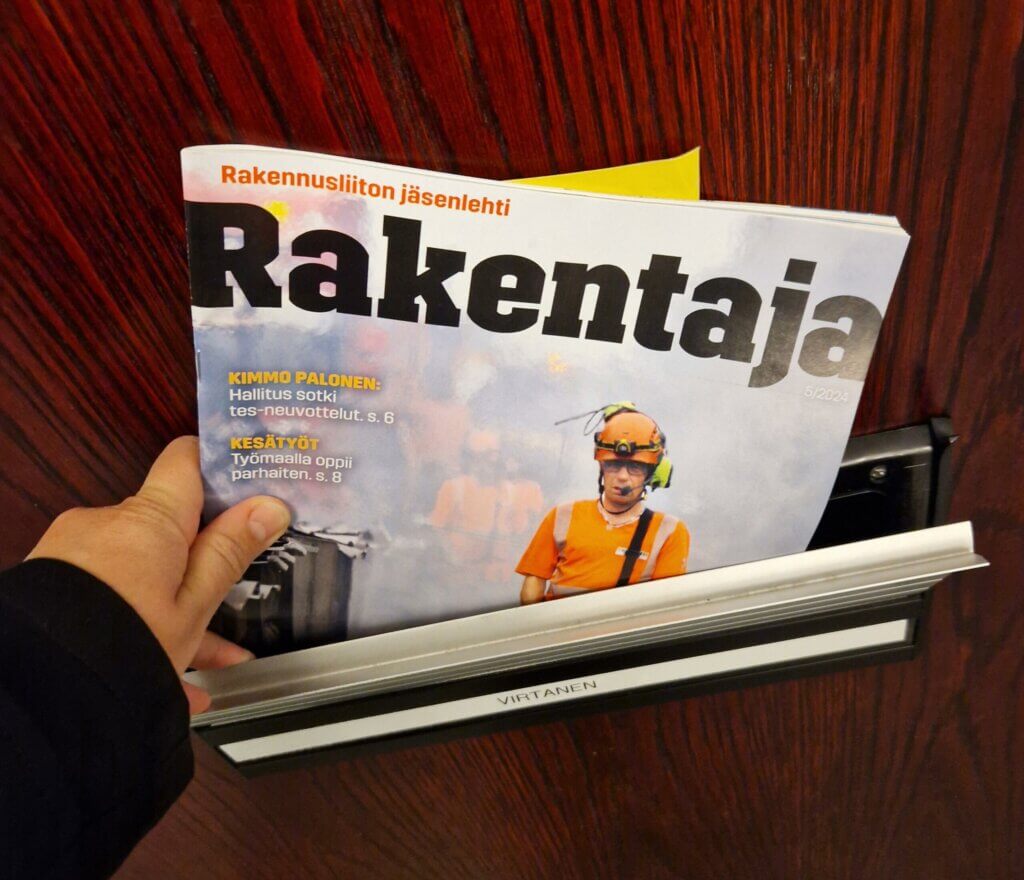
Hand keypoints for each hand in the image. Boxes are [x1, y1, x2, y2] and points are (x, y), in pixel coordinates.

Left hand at [26, 436, 290, 713]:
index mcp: (149, 519)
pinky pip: (108, 594)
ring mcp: (75, 553)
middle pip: (167, 525)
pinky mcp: (53, 584)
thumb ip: (229, 552)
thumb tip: (269, 506)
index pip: (186, 461)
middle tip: (234, 592)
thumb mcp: (193, 607)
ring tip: (211, 658)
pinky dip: (138, 623)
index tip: (249, 486)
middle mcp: (107, 524)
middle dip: (200, 558)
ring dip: (173, 604)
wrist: (43, 692)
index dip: (219, 468)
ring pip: (140, 568)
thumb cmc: (123, 644)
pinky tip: (173, 679)